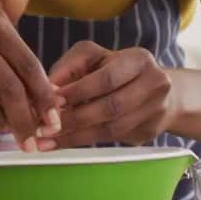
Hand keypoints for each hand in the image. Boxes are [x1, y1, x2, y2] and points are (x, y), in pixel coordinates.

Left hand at [48, 41, 178, 147]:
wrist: (154, 89)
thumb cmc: (114, 68)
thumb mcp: (93, 57)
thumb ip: (70, 68)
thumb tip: (48, 89)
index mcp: (139, 60)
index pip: (107, 79)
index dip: (79, 91)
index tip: (53, 101)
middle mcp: (154, 84)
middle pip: (111, 107)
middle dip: (74, 119)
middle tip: (44, 127)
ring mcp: (156, 110)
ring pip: (111, 129)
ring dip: (75, 136)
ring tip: (47, 141)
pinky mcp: (150, 131)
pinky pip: (113, 140)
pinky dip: (84, 142)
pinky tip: (63, 142)